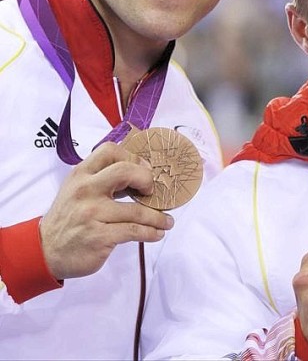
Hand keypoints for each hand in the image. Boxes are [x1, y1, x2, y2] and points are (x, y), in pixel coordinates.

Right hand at [39, 142, 173, 279]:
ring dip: (158, 217)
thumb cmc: (69, 217)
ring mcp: (92, 214)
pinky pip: (134, 231)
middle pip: (125, 171)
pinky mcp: (100, 236)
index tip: (144, 169)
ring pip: (137, 210)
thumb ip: (102, 178)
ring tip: (167, 221)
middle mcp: (85, 190)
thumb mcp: (77, 190)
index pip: (110, 151)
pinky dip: (151, 232)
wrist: (45, 251)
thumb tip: (141, 171)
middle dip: (147, 180)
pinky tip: (157, 233)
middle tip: (154, 192)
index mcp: (81, 174)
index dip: (133, 157)